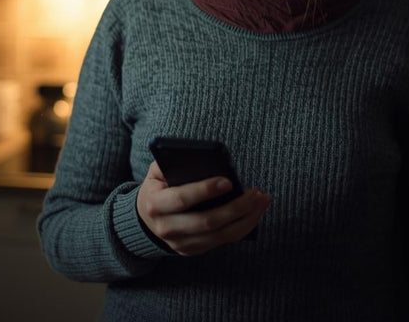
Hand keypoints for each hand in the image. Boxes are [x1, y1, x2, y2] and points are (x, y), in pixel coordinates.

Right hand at [136, 160, 270, 255]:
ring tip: (262, 200)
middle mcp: (167, 228)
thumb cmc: (158, 187)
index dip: (205, 190)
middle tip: (257, 192)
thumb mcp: (157, 172)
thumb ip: (172, 162)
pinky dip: (243, 227)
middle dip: (236, 207)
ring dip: (247, 218)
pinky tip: (255, 211)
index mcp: (155, 204)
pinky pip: (223, 241)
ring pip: (220, 235)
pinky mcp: (192, 250)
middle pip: (207, 222)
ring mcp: (180, 243)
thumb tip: (203, 157)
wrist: (146, 218)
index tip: (228, 181)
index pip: (182, 199)